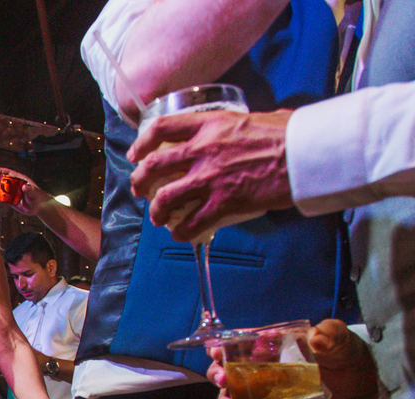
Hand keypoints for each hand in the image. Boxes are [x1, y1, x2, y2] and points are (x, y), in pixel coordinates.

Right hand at [0, 167, 50, 215]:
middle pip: (2, 181)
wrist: (39, 206)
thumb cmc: (38, 196)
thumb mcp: (35, 192)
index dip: (0, 170)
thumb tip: (24, 187)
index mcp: (19, 179)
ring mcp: (11, 192)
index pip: (8, 173)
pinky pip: (0, 198)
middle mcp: (13, 185)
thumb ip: (30, 189)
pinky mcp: (9, 200)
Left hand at [128, 109, 293, 242]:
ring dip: (157, 211)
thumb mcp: (256, 118)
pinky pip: (192, 223)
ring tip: (159, 217)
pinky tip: (181, 234)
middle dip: (140, 181)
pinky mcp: (224, 202)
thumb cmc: (291, 134)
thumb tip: (237, 131)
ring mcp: (211, 177)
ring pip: (165, 198)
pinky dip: (182, 232)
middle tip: (140, 189)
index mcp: (210, 124)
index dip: (142, 143)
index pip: (163, 128)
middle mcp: (203, 150)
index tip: (136, 153)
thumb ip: (236, 127)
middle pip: (154, 166)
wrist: (308, 154)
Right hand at [206, 319, 377, 398]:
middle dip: (218, 375)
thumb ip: (328, 333)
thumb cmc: (340, 347)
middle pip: (226, 368)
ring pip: (235, 394)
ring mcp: (265, 385)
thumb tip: (317, 338)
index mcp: (266, 342)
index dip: (220, 346)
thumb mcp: (336, 334)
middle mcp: (259, 363)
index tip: (216, 352)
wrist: (357, 373)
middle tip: (224, 381)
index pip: (235, 341)